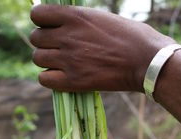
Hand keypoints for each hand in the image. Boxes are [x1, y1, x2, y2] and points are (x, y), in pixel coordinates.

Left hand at [29, 5, 173, 92]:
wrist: (145, 61)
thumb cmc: (130, 37)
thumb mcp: (101, 18)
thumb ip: (77, 22)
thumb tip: (62, 26)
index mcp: (74, 16)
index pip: (37, 15)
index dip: (41, 22)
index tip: (50, 28)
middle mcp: (67, 37)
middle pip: (35, 39)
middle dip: (44, 43)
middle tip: (57, 48)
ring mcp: (68, 60)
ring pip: (37, 59)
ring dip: (46, 60)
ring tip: (60, 63)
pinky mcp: (73, 81)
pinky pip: (44, 79)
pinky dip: (49, 78)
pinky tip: (60, 77)